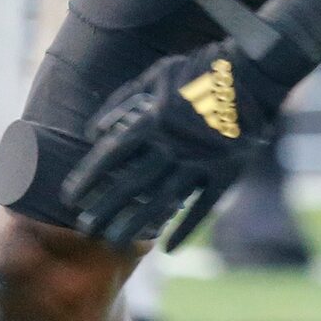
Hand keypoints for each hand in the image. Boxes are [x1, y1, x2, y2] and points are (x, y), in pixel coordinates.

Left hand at [62, 6, 292, 251]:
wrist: (251, 75)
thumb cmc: (198, 72)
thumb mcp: (155, 76)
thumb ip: (122, 103)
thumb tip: (93, 131)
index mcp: (151, 121)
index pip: (110, 155)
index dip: (88, 176)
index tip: (69, 197)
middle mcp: (170, 147)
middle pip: (130, 184)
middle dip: (104, 209)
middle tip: (84, 230)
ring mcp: (199, 163)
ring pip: (161, 202)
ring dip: (136, 224)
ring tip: (115, 243)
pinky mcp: (225, 174)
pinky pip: (202, 208)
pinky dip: (185, 229)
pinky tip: (168, 249)